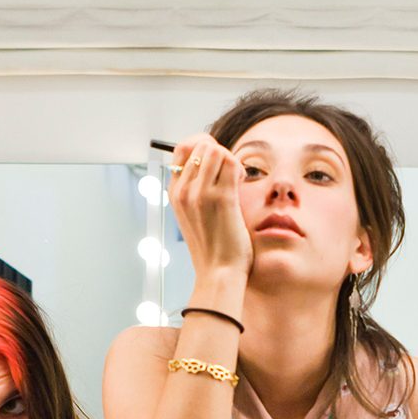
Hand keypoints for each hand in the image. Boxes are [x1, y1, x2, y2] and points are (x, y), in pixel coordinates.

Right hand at [167, 134, 251, 282]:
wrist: (219, 274)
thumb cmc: (213, 248)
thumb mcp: (195, 216)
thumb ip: (197, 190)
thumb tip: (213, 161)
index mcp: (175, 193)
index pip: (182, 149)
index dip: (203, 146)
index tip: (217, 161)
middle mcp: (183, 190)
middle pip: (200, 145)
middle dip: (219, 151)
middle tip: (229, 172)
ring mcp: (201, 194)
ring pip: (216, 150)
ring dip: (231, 159)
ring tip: (236, 179)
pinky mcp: (221, 199)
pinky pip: (232, 164)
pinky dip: (240, 169)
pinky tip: (242, 183)